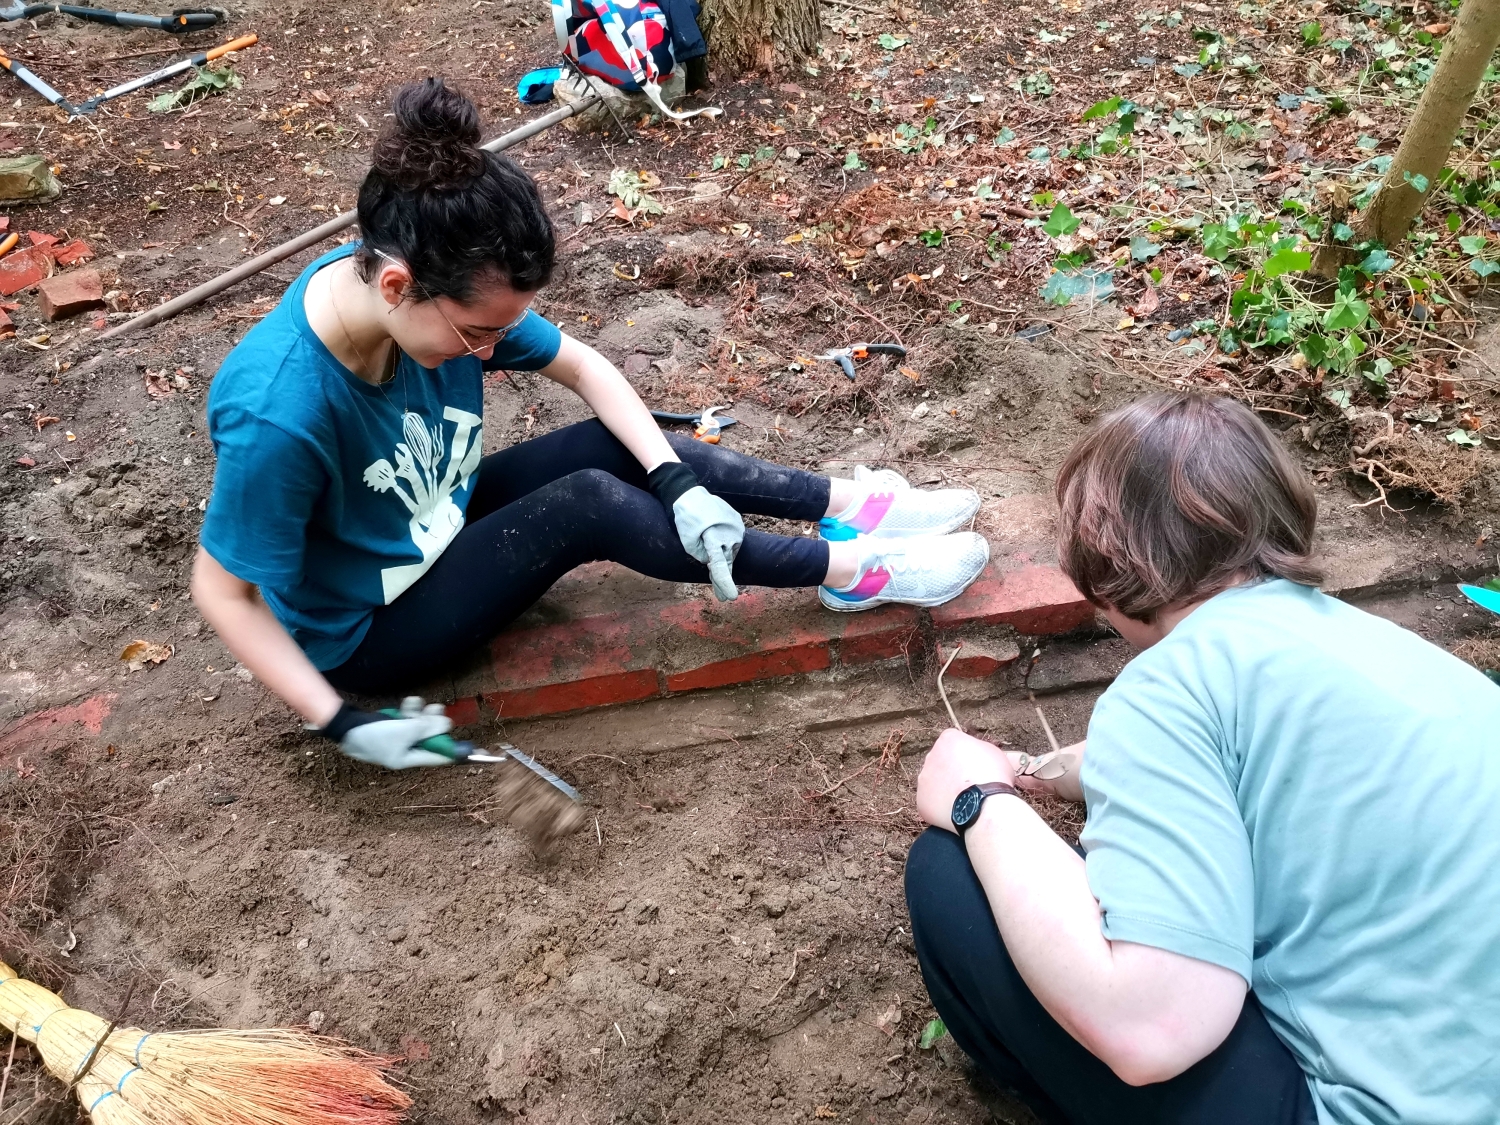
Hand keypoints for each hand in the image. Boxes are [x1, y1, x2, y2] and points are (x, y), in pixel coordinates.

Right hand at [340, 712, 455, 769]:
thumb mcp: (405, 731)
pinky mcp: (391, 727)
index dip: (457, 752)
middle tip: (438, 710)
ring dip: (423, 714)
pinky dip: (410, 711)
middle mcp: (405, 751)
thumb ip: (427, 729)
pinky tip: (408, 704)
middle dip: (435, 724)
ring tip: (422, 705)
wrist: (345, 725)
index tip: (479, 751)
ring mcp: (398, 739)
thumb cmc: (375, 733)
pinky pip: (408, 720)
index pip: (439, 758)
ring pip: (420, 726)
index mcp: (408, 760)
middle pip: (431, 739)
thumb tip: (447, 724)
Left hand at [671, 485, 744, 600]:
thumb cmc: (685, 518)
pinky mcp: (737, 521)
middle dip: (723, 577)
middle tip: (723, 597)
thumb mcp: (688, 542)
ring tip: (711, 560)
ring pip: (730, 550)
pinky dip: (725, 544)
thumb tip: (711, 561)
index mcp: (714, 539)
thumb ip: (702, 555)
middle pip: (727, 561)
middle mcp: (729, 534)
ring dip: (723, 556)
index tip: (731, 597)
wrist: (689, 494)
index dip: (724, 582)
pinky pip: (732, 539)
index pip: (719, 565)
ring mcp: (736, 527)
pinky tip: (716, 542)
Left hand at [916, 728, 1017, 831]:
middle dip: (951, 771)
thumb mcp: (994, 752)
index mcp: (948, 739)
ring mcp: (924, 778)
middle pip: (940, 761)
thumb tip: (975, 754)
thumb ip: (978, 749)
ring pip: (934, 782)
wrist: (985, 805)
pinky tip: (956, 811)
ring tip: (964, 800)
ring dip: (945, 789)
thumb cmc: (993, 777)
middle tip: (968, 784)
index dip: (964, 755)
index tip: (973, 766)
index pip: (953, 743)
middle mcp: (931, 755)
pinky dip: (940, 807)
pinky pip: (930, 802)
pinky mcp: (921, 800)